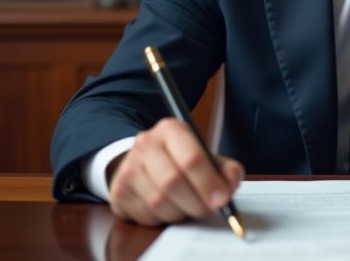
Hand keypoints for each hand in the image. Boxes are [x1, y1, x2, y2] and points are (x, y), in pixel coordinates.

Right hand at [107, 117, 244, 225]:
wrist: (143, 163)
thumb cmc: (180, 160)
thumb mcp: (205, 156)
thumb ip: (225, 169)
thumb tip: (231, 184)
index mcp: (170, 129)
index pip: (191, 157)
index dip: (209, 182)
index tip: (222, 199)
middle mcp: (145, 145)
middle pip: (172, 182)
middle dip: (196, 202)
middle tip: (209, 209)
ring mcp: (128, 168)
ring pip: (158, 202)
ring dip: (180, 213)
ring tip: (189, 207)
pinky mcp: (119, 193)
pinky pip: (146, 216)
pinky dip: (164, 219)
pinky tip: (170, 209)